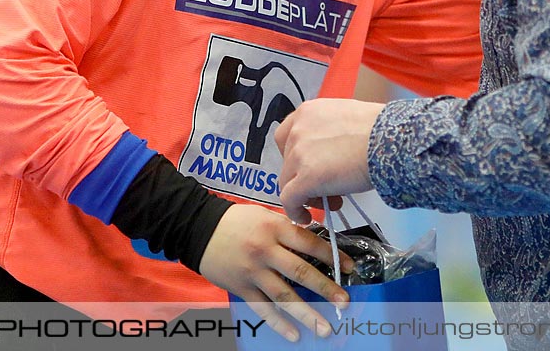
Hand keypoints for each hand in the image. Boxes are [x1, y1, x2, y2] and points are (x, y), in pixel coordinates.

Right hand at [198, 205, 351, 343]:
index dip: (333, 256)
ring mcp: (253, 272)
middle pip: (301, 271)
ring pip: (284, 295)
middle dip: (326, 288)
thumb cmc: (235, 221)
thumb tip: (314, 244)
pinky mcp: (241, 288)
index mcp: (275, 228)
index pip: (309, 243)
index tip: (351, 267)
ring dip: (306, 313)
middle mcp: (265, 250)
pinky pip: (263, 308)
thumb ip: (287, 230)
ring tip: (324, 327)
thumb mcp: (264, 215)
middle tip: (344, 302)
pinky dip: (278, 323)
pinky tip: (294, 334)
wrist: (197, 228)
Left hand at [275, 98, 381, 224]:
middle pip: (287, 160)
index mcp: (308, 112)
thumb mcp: (347, 120)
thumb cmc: (381, 130)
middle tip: (324, 188)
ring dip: (304, 194)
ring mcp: (298, 153)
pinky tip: (306, 217)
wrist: (390, 140)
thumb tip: (330, 156)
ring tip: (329, 202)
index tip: (306, 166)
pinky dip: (295, 210)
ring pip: (287, 181)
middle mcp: (298, 129)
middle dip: (302, 176)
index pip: (286, 135)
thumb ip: (330, 133)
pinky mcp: (305, 177)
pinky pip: (290, 199)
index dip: (294, 155)